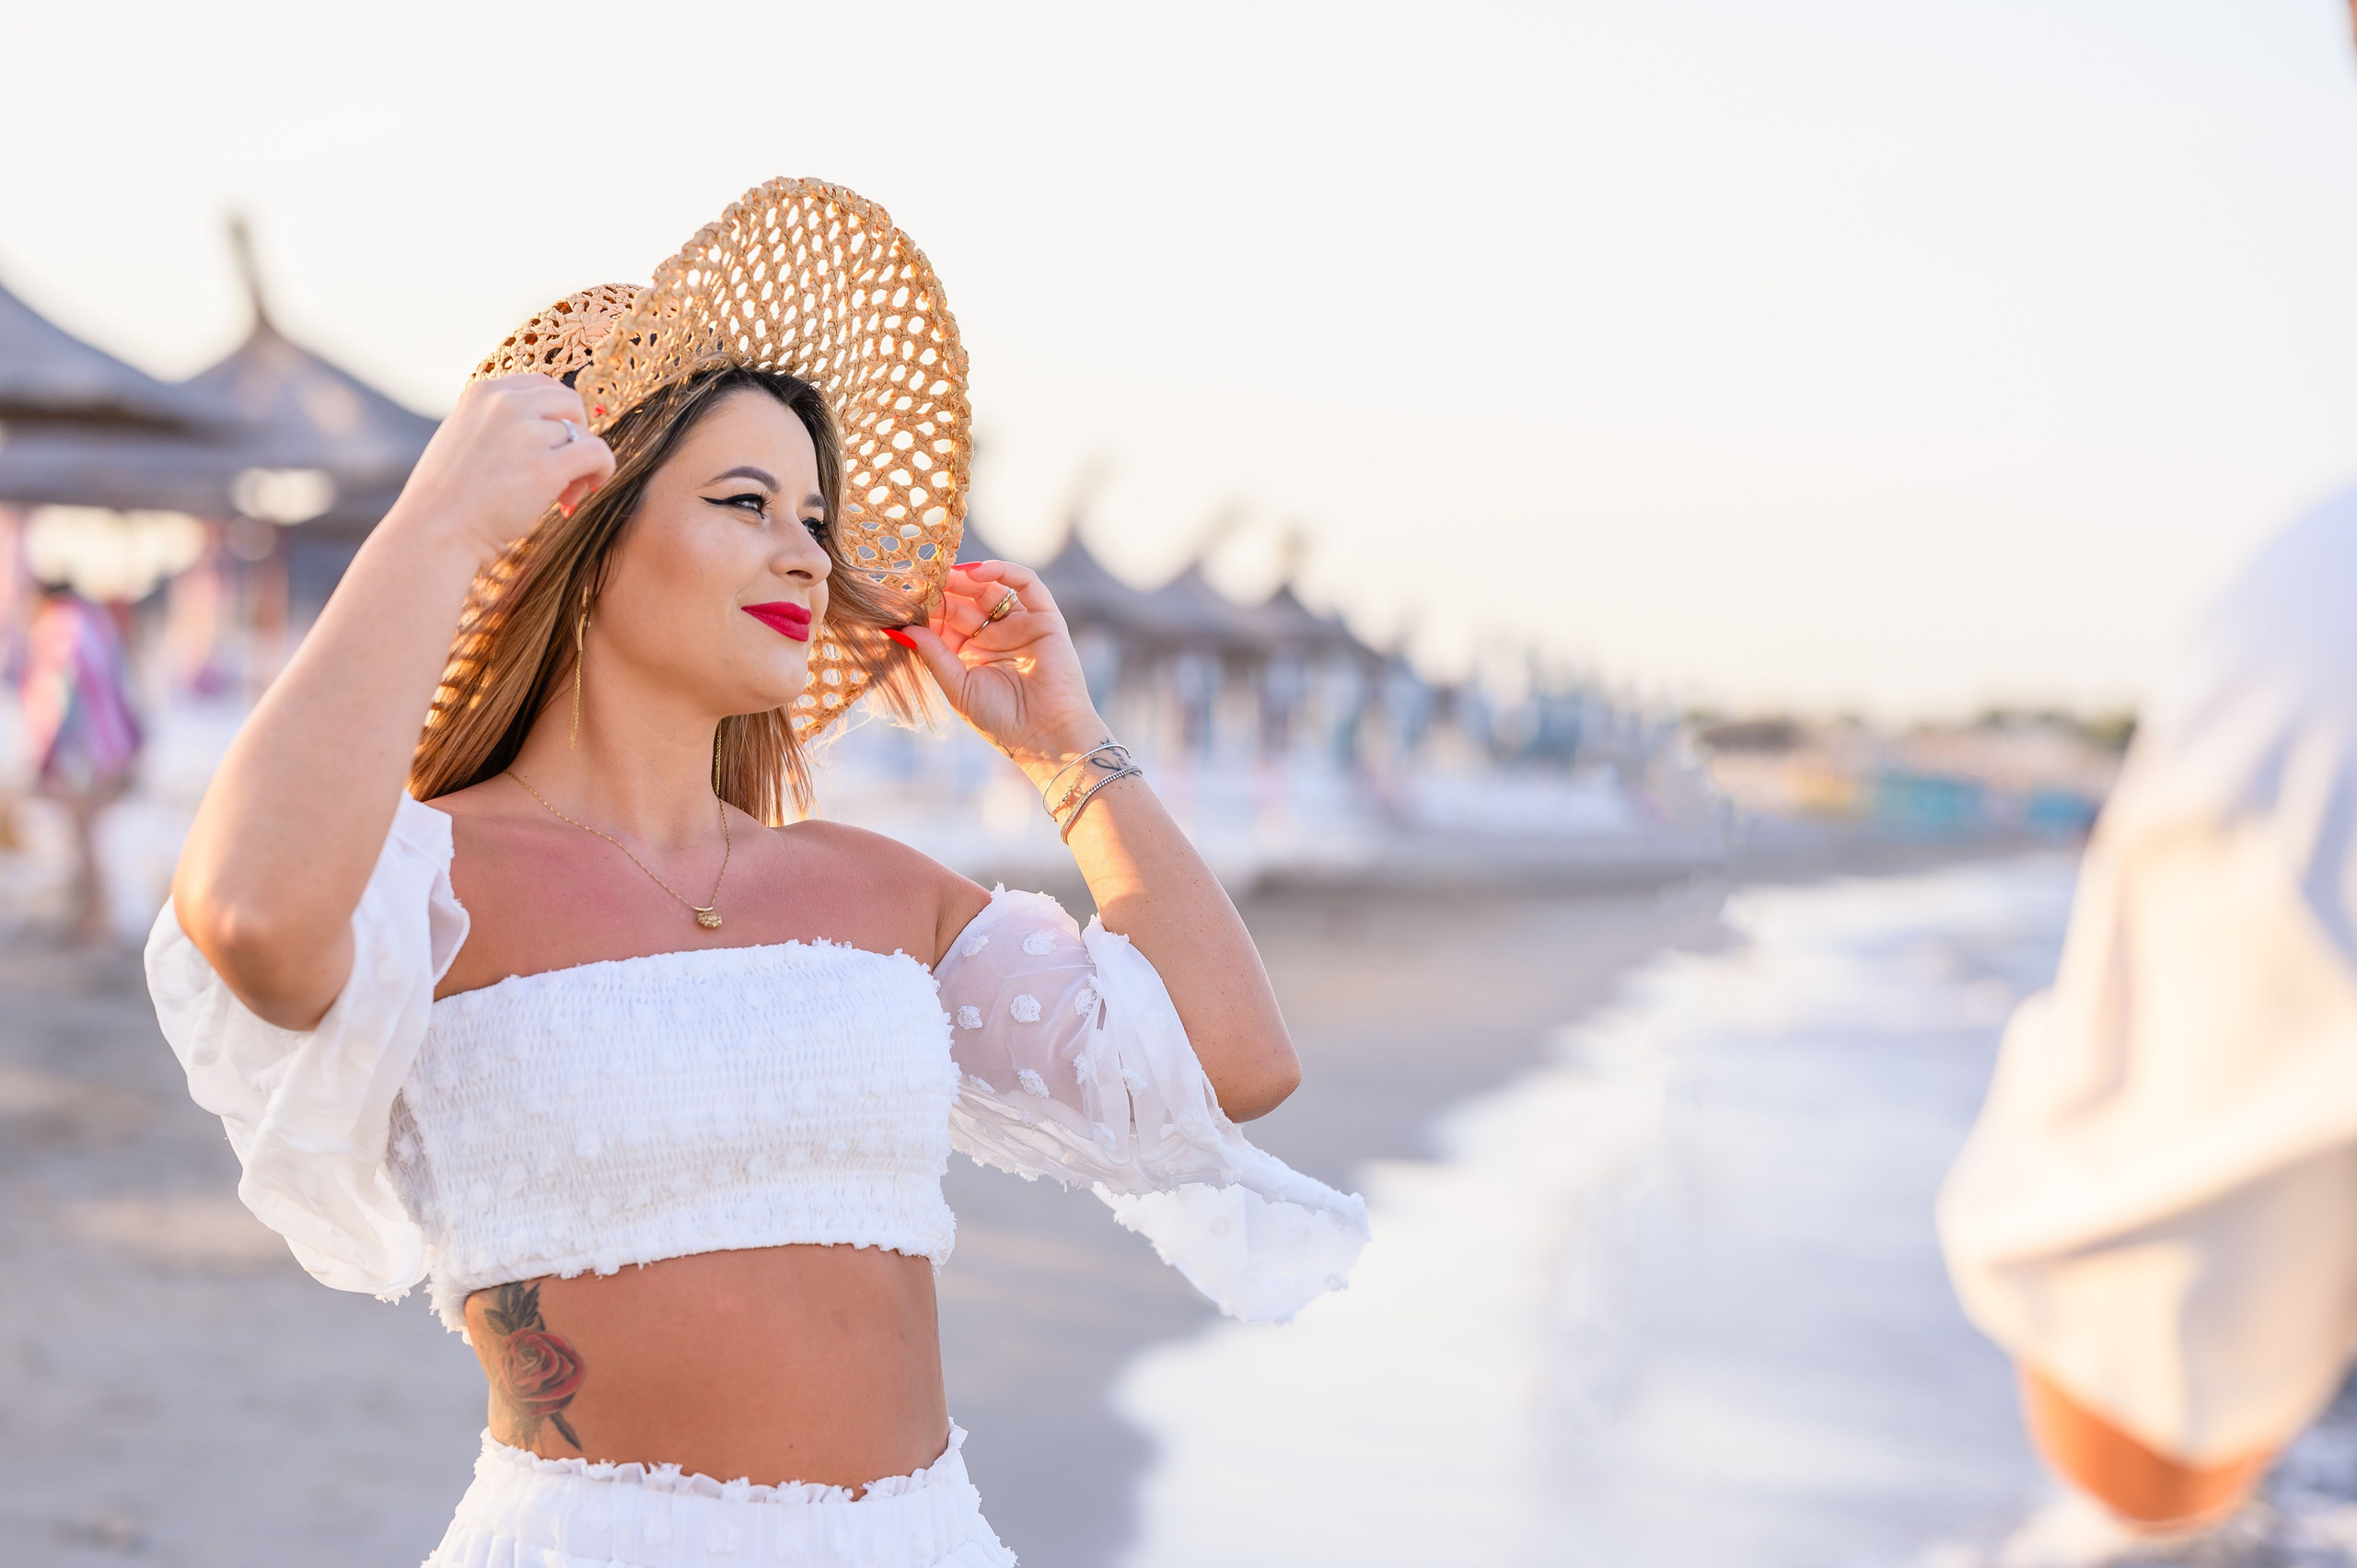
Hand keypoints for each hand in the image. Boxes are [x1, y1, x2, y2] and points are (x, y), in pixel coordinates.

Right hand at [384, 375, 615, 563]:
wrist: (435, 530)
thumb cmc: (450, 494)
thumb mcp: (465, 435)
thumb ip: (499, 420)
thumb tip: (548, 423)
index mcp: (485, 391)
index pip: (543, 386)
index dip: (556, 416)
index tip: (550, 446)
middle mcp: (506, 403)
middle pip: (569, 402)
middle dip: (575, 433)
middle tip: (564, 469)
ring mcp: (527, 433)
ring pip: (583, 433)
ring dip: (580, 463)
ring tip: (562, 494)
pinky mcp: (546, 467)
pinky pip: (598, 453)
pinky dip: (602, 470)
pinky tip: (587, 488)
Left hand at [896, 561, 1109, 781]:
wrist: (1045, 736)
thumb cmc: (1001, 720)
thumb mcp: (957, 687)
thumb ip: (933, 655)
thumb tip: (901, 628)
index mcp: (973, 653)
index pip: (946, 621)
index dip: (926, 609)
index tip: (902, 599)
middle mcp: (995, 636)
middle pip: (965, 601)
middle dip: (942, 590)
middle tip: (918, 578)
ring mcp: (1021, 625)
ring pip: (991, 589)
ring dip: (965, 578)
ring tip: (942, 574)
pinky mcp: (1045, 618)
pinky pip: (1026, 584)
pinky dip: (1003, 571)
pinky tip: (974, 572)